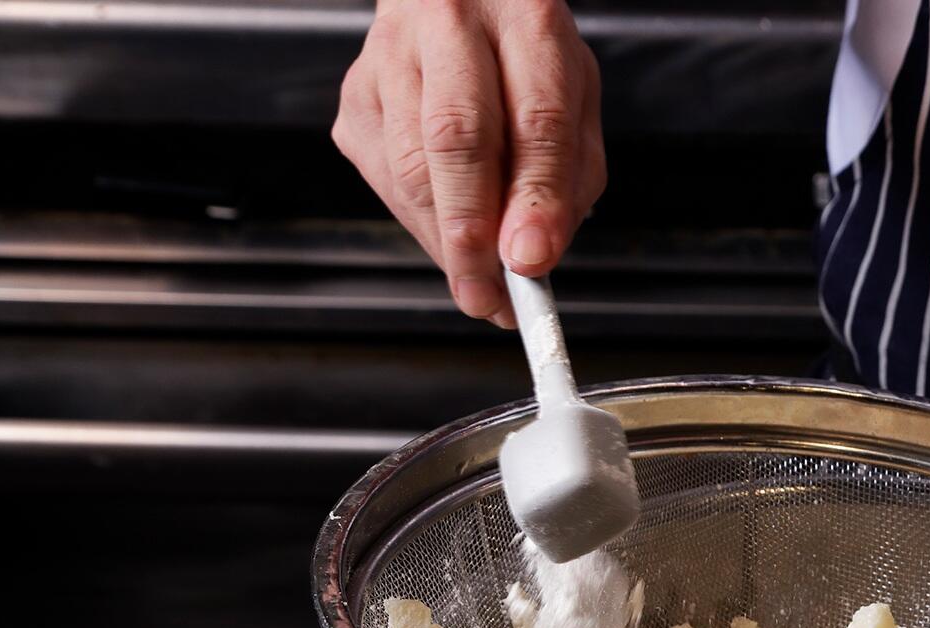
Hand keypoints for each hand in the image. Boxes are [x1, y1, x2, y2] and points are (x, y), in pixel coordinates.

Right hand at [332, 0, 605, 325]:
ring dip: (447, 242)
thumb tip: (533, 254)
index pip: (535, 118)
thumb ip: (567, 174)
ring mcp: (390, 57)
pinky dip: (421, 224)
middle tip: (491, 296)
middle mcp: (450, 26)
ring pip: (410, 169)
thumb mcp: (574, 99)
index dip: (534, 199)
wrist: (456, 0)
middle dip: (474, 235)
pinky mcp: (356, 95)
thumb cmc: (522, 53)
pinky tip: (449, 230)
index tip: (532, 262)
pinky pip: (384, 180)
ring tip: (482, 281)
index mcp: (525, 19)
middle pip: (455, 140)